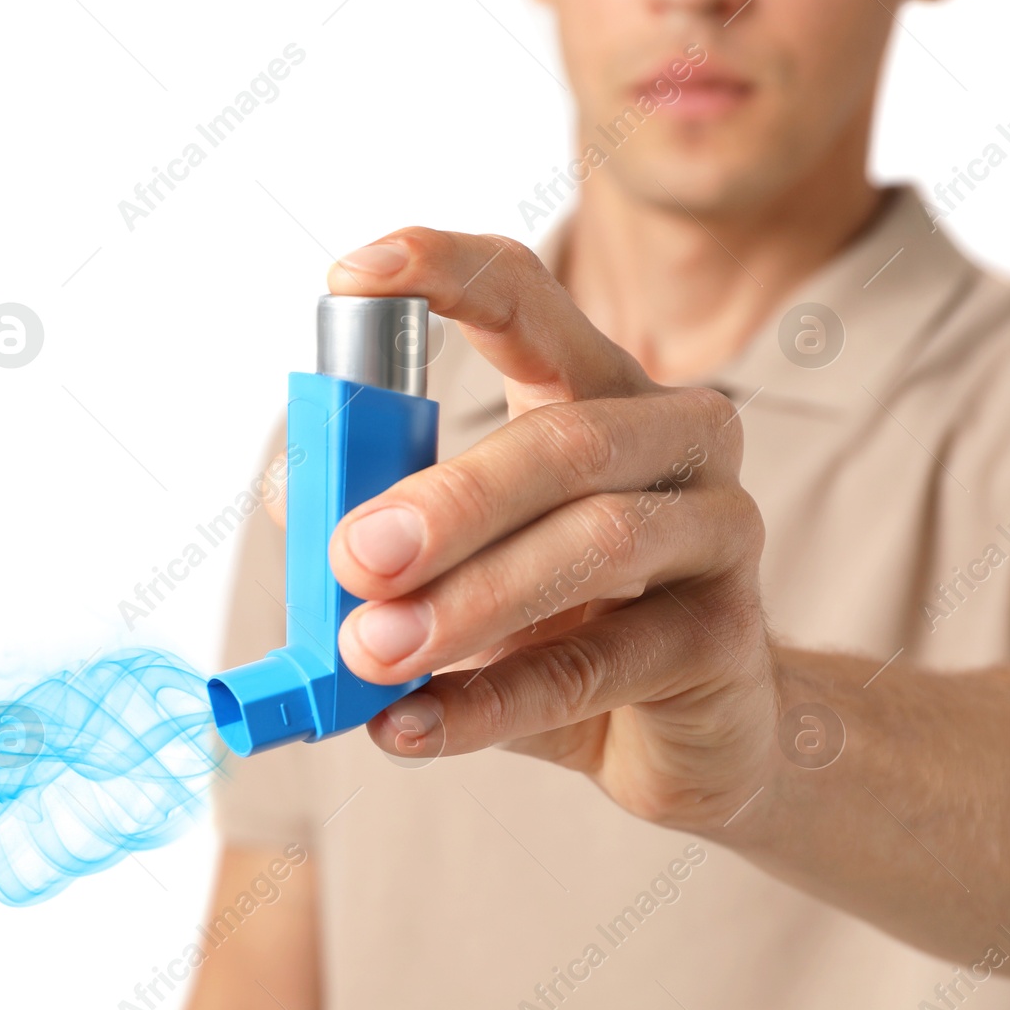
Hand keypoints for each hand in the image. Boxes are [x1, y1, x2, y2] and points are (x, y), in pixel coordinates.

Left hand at [314, 229, 779, 833]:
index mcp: (598, 390)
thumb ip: (380, 518)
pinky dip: (491, 703)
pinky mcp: (725, 640)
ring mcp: (719, 533)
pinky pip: (597, 667)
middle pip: (565, 440)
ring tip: (370, 653)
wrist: (688, 736)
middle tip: (353, 556)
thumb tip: (284, 495)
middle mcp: (675, 438)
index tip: (350, 275)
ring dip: (468, 603)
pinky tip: (408, 727)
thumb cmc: (557, 621)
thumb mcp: (462, 560)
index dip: (445, 273)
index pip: (529, 298)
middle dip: (449, 499)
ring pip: (596, 545)